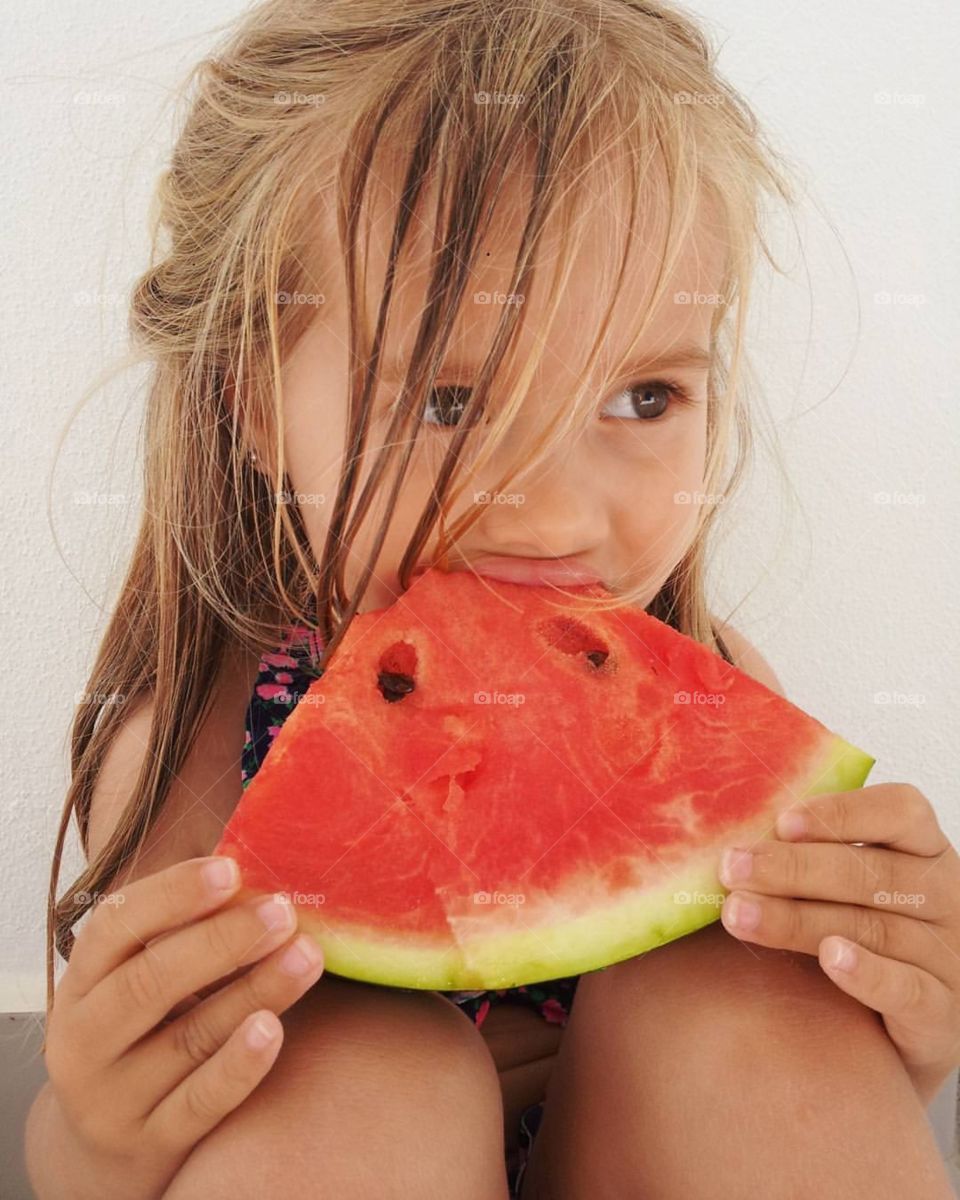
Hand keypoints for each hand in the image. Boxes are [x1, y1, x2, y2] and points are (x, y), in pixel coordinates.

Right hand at [42, 856, 324, 1196]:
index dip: (172, 894)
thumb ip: (182, 930)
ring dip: (255, 991)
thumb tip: (257, 866)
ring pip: (188, 1038)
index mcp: (82, 981)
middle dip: (222, 941)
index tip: (231, 869)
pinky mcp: (149, 1143)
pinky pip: (199, 1103)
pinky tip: (273, 1029)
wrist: (106, 1142)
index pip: (114, 926)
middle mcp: (84, 1039)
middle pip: (150, 982)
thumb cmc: (142, 1029)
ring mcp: (113, 1097)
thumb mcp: (137, 976)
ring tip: (307, 955)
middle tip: (282, 910)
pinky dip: (238, 1066)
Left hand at [716, 783, 959, 1100]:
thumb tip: (729, 836)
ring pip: (874, 927)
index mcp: (924, 850)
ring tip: (738, 914)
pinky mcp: (944, 1015)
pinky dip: (868, 972)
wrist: (896, 1032)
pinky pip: (909, 989)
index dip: (842, 813)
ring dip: (799, 919)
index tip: (782, 822)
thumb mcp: (844, 886)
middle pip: (871, 872)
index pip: (901, 812)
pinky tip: (829, 957)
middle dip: (794, 868)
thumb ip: (805, 854)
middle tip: (732, 868)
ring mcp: (949, 956)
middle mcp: (946, 896)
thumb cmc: (857, 936)